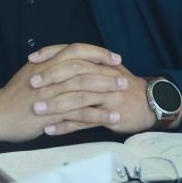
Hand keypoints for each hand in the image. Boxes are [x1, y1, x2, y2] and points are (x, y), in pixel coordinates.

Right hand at [0, 44, 127, 146]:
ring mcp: (49, 95)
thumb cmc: (15, 95)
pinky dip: (97, 115)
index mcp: (45, 63)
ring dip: (105, 92)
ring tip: (122, 95)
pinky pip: (79, 114)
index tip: (114, 57)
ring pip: (83, 90)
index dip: (97, 53)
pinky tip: (111, 117)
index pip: (76, 50)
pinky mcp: (50, 115)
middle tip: (124, 76)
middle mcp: (48, 76)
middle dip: (106, 72)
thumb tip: (71, 57)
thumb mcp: (32, 71)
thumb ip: (50, 63)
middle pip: (83, 68)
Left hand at [29, 44, 156, 136]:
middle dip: (51, 79)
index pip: (74, 53)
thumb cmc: (122, 87)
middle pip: (74, 74)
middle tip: (31, 84)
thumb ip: (86, 63)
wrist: (149, 105)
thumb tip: (58, 56)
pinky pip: (84, 122)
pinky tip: (50, 130)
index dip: (52, 54)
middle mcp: (105, 76)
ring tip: (37, 110)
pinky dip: (66, 126)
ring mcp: (108, 96)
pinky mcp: (110, 116)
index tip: (32, 59)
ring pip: (78, 99)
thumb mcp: (106, 69)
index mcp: (101, 63)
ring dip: (55, 105)